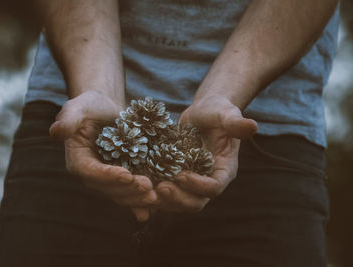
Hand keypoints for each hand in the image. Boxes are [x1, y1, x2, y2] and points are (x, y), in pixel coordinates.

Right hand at [49, 90, 156, 221]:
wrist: (106, 109)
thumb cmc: (90, 106)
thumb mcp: (78, 108)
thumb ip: (68, 119)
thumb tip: (55, 132)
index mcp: (78, 160)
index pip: (91, 172)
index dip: (108, 176)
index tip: (127, 174)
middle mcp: (92, 174)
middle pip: (108, 188)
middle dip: (128, 189)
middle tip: (148, 186)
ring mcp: (107, 178)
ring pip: (121, 194)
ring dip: (137, 198)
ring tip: (155, 196)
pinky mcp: (121, 178)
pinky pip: (130, 192)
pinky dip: (140, 204)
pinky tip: (153, 209)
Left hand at [155, 94, 256, 211]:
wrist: (201, 114)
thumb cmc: (216, 112)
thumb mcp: (226, 114)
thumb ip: (235, 123)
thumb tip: (252, 125)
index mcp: (223, 170)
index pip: (214, 187)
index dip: (199, 185)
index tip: (181, 175)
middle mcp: (207, 181)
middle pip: (195, 202)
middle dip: (178, 199)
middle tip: (160, 188)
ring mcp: (190, 182)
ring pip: (178, 202)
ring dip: (162, 201)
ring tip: (145, 190)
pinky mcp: (174, 178)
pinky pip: (164, 193)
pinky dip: (152, 195)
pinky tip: (137, 189)